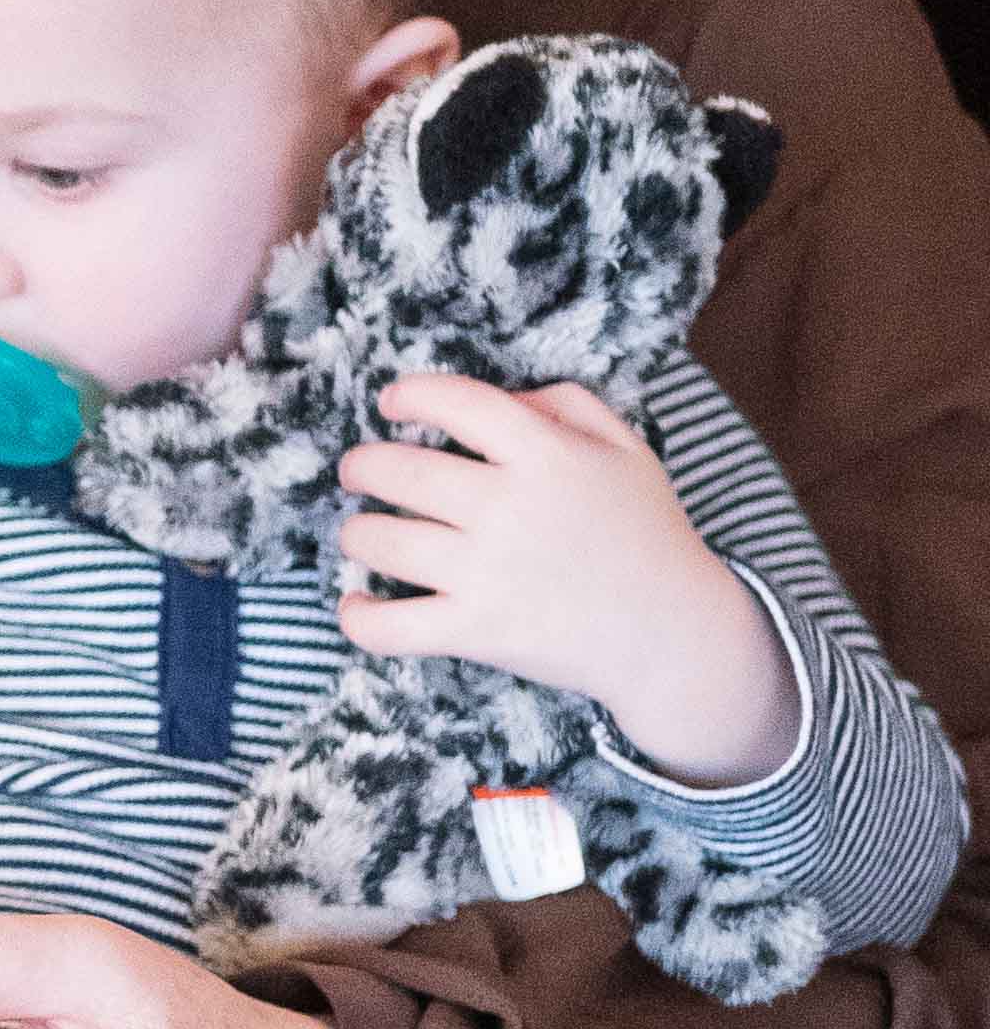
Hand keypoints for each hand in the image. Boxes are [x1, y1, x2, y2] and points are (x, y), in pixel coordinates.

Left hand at [338, 375, 799, 783]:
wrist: (673, 633)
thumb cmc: (647, 534)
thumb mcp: (625, 449)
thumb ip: (566, 404)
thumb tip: (502, 397)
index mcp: (546, 455)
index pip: (458, 402)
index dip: (411, 395)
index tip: (392, 403)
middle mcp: (509, 507)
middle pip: (398, 471)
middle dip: (361, 466)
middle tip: (357, 470)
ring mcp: (487, 573)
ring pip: (380, 540)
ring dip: (356, 532)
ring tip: (362, 532)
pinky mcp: (476, 631)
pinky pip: (389, 625)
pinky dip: (357, 616)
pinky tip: (356, 602)